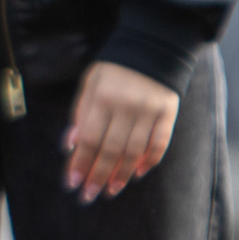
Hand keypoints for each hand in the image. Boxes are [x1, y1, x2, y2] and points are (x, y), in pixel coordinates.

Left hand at [63, 61, 179, 199]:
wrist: (153, 44)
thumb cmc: (114, 66)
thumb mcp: (90, 82)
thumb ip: (81, 112)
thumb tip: (70, 144)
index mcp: (103, 97)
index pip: (89, 138)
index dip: (80, 162)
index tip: (72, 183)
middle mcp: (126, 106)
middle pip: (110, 150)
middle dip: (97, 175)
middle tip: (88, 195)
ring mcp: (149, 110)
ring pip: (134, 151)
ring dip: (121, 175)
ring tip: (110, 190)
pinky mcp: (168, 112)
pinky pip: (159, 143)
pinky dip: (148, 161)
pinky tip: (137, 174)